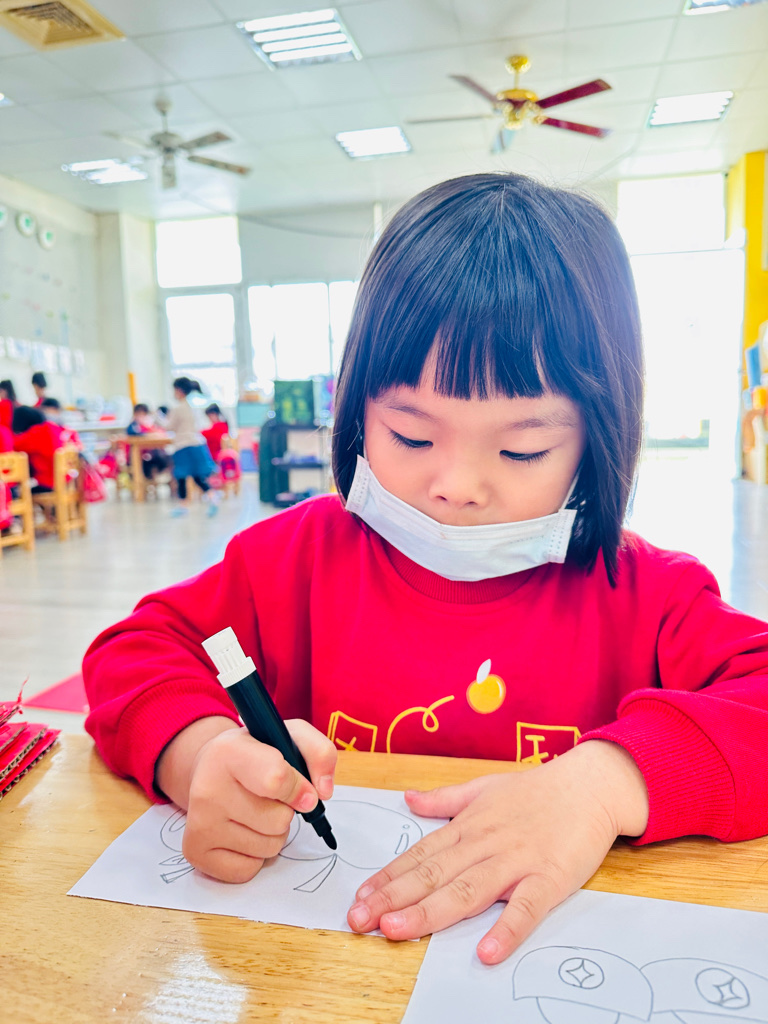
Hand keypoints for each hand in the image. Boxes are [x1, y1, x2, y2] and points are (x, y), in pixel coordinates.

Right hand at [157, 716, 336, 882]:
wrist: (209, 769)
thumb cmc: (255, 754)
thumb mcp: (289, 736)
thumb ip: (319, 753)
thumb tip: (322, 792)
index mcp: (230, 752)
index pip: (276, 779)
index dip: (300, 789)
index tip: (304, 792)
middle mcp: (207, 789)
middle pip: (279, 821)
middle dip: (286, 811)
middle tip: (269, 796)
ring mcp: (199, 823)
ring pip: (269, 847)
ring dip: (273, 834)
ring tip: (255, 811)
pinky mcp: (195, 852)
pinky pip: (250, 869)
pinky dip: (256, 856)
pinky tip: (242, 831)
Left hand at [347, 741, 648, 962]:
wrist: (590, 785)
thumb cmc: (537, 790)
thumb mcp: (484, 787)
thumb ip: (445, 799)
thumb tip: (408, 799)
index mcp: (468, 826)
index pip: (419, 855)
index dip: (388, 877)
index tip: (360, 897)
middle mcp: (485, 844)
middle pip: (433, 875)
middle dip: (393, 899)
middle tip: (359, 920)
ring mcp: (516, 861)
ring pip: (467, 891)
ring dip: (430, 912)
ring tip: (397, 930)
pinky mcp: (550, 878)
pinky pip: (526, 907)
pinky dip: (507, 929)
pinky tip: (488, 951)